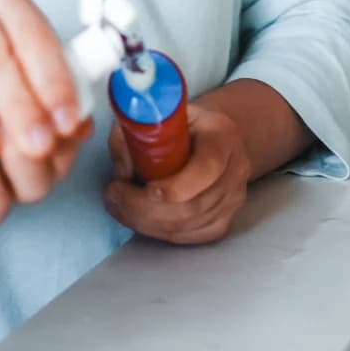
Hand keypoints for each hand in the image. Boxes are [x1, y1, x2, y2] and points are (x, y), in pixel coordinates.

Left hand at [102, 105, 251, 244]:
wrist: (215, 137)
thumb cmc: (185, 124)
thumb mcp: (162, 113)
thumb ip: (138, 131)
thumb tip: (122, 170)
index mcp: (223, 136)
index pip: (208, 167)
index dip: (178, 185)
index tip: (147, 189)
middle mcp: (235, 170)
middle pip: (194, 205)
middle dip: (146, 208)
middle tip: (114, 196)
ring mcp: (233, 200)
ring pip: (187, 226)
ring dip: (146, 222)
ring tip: (118, 205)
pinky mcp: (224, 221)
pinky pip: (188, 237)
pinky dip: (158, 232)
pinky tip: (138, 218)